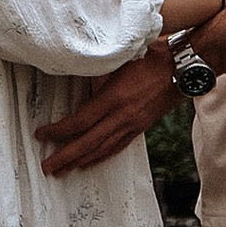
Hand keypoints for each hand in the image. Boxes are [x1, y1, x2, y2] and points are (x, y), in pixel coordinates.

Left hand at [36, 40, 177, 174]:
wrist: (183, 67)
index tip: (41, 134)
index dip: (58, 131)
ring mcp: (133, 124)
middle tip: (48, 167)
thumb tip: (76, 72)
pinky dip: (101, 156)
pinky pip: (117, 147)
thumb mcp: (120, 60)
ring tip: (64, 170)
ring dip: (81, 161)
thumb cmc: (153, 56)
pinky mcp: (141, 127)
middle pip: (88, 142)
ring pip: (103, 149)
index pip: (80, 121)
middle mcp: (122, 115)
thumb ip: (98, 71)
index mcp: (114, 97)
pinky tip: (91, 162)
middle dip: (65, 156)